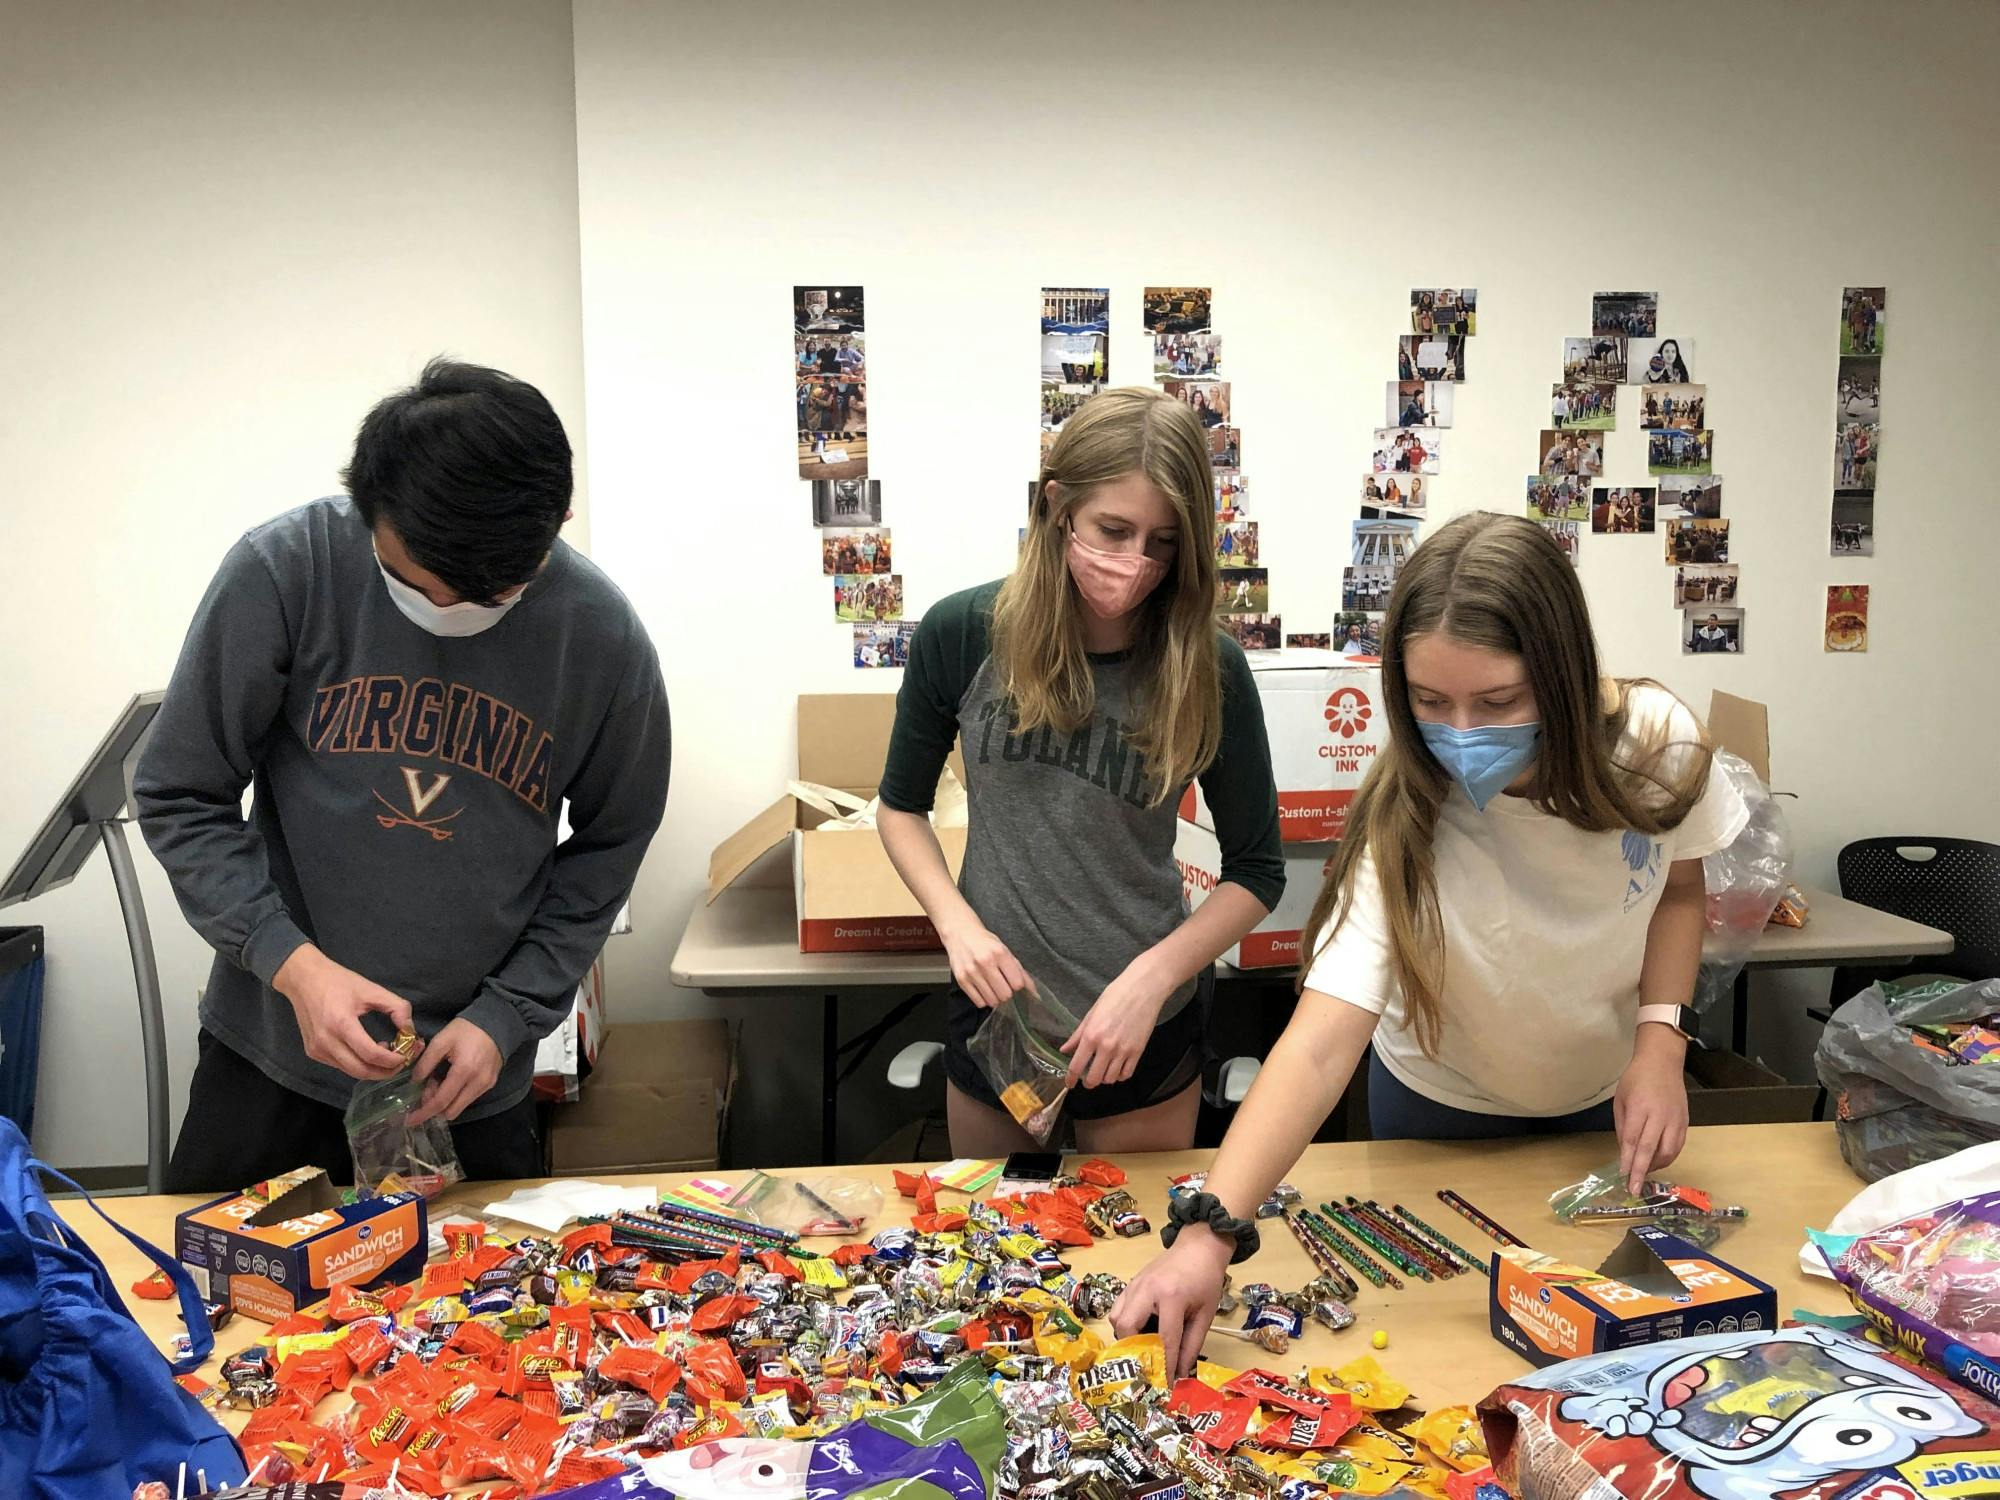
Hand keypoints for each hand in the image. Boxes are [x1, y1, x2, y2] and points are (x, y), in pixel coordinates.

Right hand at [273, 945, 413, 1079]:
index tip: (406, 1055)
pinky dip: (357, 1064)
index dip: (392, 1060)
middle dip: (385, 1072)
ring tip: (386, 1054)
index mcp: (341, 1024)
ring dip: (372, 1069)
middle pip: (361, 1070)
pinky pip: (340, 1066)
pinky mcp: (313, 1053)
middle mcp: (326, 1041)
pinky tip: (367, 1051)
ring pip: (350, 1072)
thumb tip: (410, 1030)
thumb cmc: (339, 982)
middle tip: (401, 1062)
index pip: (370, 1054)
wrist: (303, 979)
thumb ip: (397, 1008)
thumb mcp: (372, 989)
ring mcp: (317, 1050)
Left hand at [406, 1018, 502, 1125]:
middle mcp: (477, 1083)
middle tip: (427, 1088)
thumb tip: (416, 1082)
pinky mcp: (490, 1084)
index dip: (424, 1113)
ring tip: (440, 1081)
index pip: (441, 1101)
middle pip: (451, 1110)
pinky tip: (452, 1080)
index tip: (409, 1120)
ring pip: (459, 1107)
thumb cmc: (466, 1030)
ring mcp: (486, 1085)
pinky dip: (456, 1096)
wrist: (497, 1023)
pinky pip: (468, 1099)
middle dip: (434, 1106)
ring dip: (445, 1101)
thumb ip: (426, 1062)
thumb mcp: (441, 1040)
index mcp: (464, 1071)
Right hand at [939, 919, 1028, 1008]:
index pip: (1017, 983)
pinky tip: (983, 989)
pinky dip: (984, 1000)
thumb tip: (1033, 990)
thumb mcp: (1005, 950)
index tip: (1013, 981)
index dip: (1017, 985)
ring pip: (992, 1001)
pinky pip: (979, 1002)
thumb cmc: (984, 942)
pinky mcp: (961, 980)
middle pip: (1005, 994)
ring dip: (995, 998)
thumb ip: (1019, 970)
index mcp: (999, 953)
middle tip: (1003, 985)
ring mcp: (971, 972)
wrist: (960, 933)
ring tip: (992, 986)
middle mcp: (985, 962)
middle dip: (1007, 993)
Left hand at [1060, 955, 1172, 1088]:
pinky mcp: (1138, 1052)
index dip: (1070, 1079)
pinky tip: (1116, 1068)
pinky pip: (1126, 1074)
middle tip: (1087, 1079)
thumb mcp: (1091, 1013)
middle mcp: (1106, 1047)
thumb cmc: (1115, 996)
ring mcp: (1123, 1051)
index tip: (1069, 1084)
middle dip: (1088, 1082)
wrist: (1143, 989)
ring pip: (1110, 1079)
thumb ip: (1077, 1035)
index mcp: (1091, 1035)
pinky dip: (1119, 1075)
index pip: (1077, 1066)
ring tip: (1102, 1071)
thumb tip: (1064, 1050)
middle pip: (1094, 1078)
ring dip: (1104, 1079)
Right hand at [1108, 1227, 1232, 1380]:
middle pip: (1127, 1326)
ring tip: (1143, 1348)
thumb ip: (1191, 1346)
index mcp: (1172, 1296)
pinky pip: (1118, 1308)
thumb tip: (1179, 1374)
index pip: (1164, 1338)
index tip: (1165, 1386)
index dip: (1164, 1365)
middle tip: (1146, 1365)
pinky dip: (1124, 1323)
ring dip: (1126, 1337)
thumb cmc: (1206, 1280)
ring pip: (1117, 1317)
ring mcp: (1135, 1284)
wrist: (1199, 1246)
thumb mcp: (1205, 1314)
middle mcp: (1147, 1289)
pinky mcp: (1130, 1283)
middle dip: (1134, 1350)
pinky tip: (1139, 1329)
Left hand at [1616, 1029, 1689, 1191]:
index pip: (1634, 1141)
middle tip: (1634, 1188)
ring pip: (1669, 1152)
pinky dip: (1667, 1158)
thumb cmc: (1636, 1080)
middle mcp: (1660, 1116)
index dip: (1629, 1162)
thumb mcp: (1621, 1101)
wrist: (1662, 1063)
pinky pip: (1678, 1147)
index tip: (1624, 1178)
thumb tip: (1625, 1153)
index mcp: (1641, 1108)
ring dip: (1656, 1166)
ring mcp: (1675, 1120)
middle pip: (1651, 1150)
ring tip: (1643, 1173)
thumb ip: (1623, 1128)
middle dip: (1642, 1172)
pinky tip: (1657, 1161)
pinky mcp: (1685, 1123)